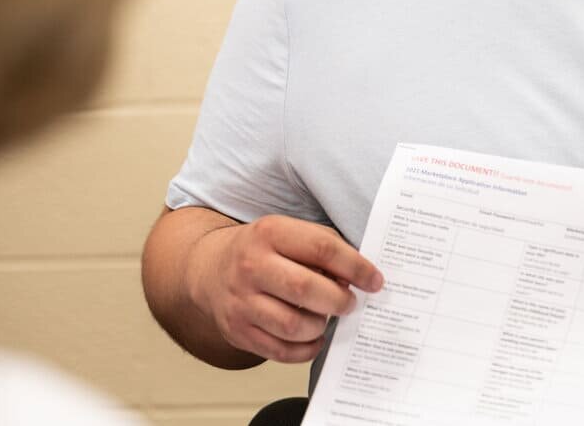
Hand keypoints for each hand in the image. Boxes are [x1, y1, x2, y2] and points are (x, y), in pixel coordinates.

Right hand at [189, 214, 383, 363]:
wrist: (209, 269)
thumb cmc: (262, 250)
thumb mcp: (288, 232)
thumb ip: (324, 248)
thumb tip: (358, 276)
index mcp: (270, 233)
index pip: (323, 249)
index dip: (356, 267)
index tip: (375, 280)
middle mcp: (251, 266)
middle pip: (306, 289)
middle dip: (339, 300)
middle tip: (351, 303)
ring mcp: (240, 302)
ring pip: (293, 325)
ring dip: (321, 325)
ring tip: (326, 316)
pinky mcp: (237, 331)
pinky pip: (281, 351)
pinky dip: (306, 349)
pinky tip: (314, 336)